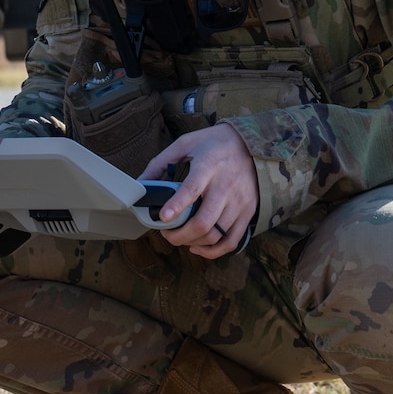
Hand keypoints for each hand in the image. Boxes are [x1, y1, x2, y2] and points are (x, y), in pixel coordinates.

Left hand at [141, 124, 257, 258]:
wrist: (253, 143)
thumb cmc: (214, 143)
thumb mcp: (185, 143)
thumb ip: (160, 163)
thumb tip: (139, 183)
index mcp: (208, 167)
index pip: (192, 190)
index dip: (176, 206)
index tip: (163, 218)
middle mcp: (226, 187)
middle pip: (203, 222)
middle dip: (179, 236)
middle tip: (166, 234)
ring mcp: (239, 202)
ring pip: (215, 235)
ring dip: (192, 243)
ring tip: (180, 237)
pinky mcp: (248, 212)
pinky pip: (232, 241)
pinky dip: (213, 251)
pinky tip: (198, 247)